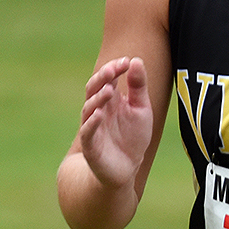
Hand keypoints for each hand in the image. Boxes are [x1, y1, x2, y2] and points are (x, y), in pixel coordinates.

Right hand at [78, 56, 152, 187]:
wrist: (127, 168)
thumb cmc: (132, 136)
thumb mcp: (141, 109)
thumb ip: (138, 86)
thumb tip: (136, 60)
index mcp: (110, 99)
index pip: (108, 78)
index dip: (115, 68)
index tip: (127, 61)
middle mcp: (98, 109)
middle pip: (94, 88)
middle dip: (102, 78)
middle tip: (113, 69)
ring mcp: (92, 126)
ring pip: (89, 108)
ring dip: (98, 98)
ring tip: (110, 90)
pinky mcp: (90, 145)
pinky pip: (87, 131)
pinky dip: (92, 122)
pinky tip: (99, 114)